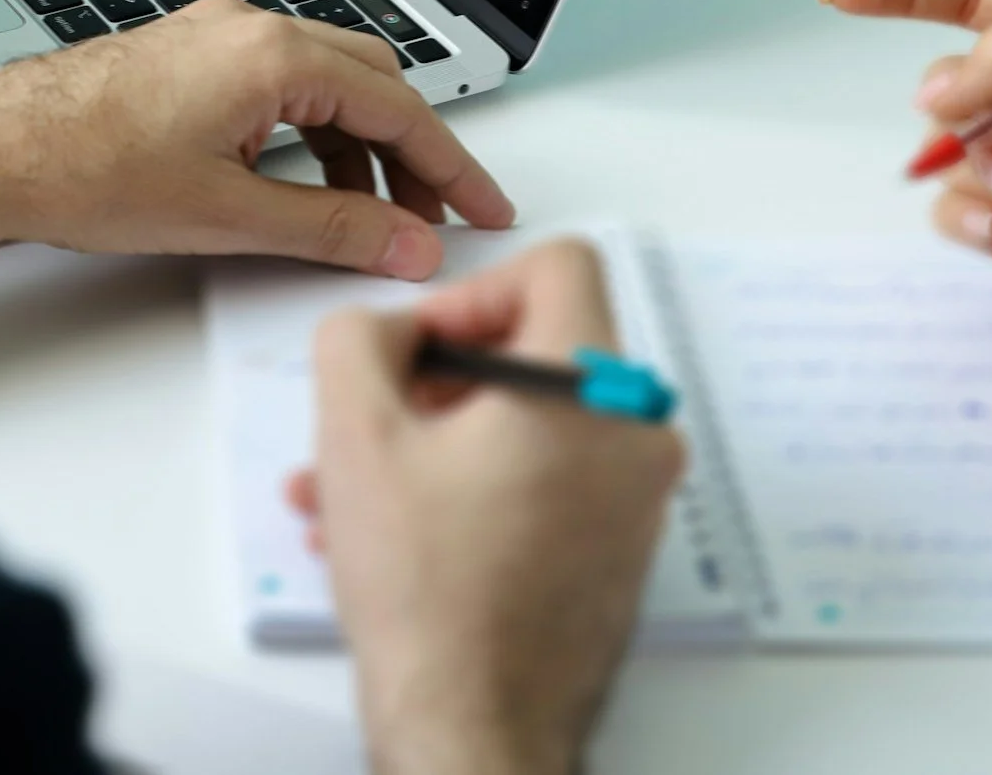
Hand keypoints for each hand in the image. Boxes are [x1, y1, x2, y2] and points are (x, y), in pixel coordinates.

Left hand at [0, 0, 514, 275]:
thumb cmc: (83, 168)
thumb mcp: (227, 215)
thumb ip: (331, 228)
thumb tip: (406, 240)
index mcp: (270, 54)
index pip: (399, 107)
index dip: (452, 165)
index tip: (484, 207)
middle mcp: (247, 28)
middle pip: (370, 80)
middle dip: (411, 150)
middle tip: (432, 216)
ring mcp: (213, 38)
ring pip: (323, 82)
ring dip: (357, 146)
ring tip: (366, 217)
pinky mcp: (186, 59)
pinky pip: (276, 86)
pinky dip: (307, 135)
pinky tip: (298, 187)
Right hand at [295, 242, 681, 774]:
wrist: (474, 724)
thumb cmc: (432, 595)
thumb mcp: (355, 430)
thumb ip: (356, 337)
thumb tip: (382, 329)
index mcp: (592, 390)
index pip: (558, 266)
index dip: (472, 290)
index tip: (422, 346)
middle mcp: (635, 437)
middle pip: (538, 347)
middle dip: (439, 376)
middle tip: (383, 414)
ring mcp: (635, 502)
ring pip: (531, 423)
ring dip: (439, 437)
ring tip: (356, 484)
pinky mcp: (616, 551)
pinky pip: (546, 480)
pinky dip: (475, 483)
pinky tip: (397, 527)